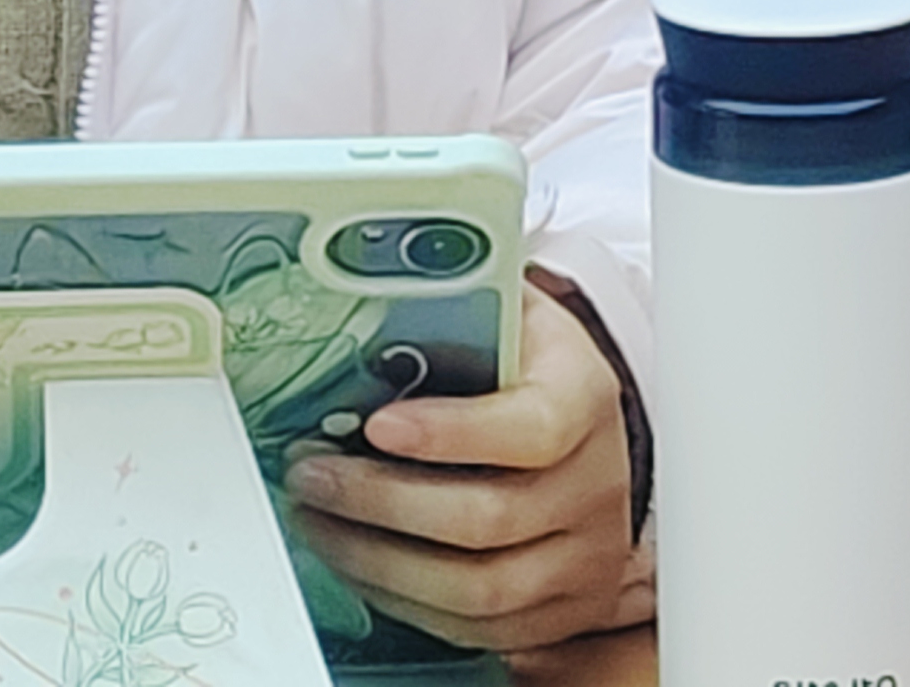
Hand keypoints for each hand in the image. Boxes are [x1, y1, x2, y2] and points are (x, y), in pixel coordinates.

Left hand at [280, 281, 649, 653]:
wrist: (579, 419)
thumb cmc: (522, 360)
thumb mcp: (502, 311)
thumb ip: (446, 301)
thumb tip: (351, 282)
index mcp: (583, 395)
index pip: (531, 428)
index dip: (450, 432)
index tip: (376, 423)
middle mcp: (597, 482)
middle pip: (489, 518)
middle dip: (380, 502)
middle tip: (312, 475)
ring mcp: (586, 555)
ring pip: (480, 589)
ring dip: (379, 562)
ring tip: (319, 521)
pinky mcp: (566, 607)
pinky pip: (480, 628)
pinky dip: (406, 602)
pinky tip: (357, 561)